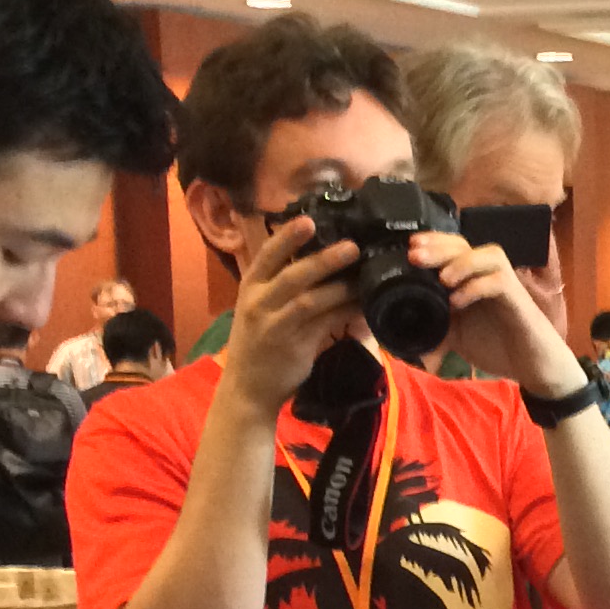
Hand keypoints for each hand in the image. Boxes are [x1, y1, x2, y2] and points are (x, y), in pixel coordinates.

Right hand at [217, 214, 370, 418]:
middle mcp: (258, 303)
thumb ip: (281, 285)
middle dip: (323, 259)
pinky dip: (344, 312)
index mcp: (250, 287)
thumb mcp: (260, 308)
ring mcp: (274, 325)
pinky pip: (323, 324)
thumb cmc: (258, 343)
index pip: (266, 255)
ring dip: (339, 286)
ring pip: (309, 300)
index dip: (287, 237)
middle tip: (352, 246)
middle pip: (292, 275)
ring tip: (362, 275)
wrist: (247, 389)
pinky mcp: (293, 346)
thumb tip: (320, 259)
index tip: (308, 219)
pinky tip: (362, 305)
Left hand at [420, 229, 587, 400]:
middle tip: (414, 255)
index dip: (434, 242)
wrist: (532, 368)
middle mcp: (489, 276)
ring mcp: (506, 286)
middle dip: (439, 247)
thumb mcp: (456, 337)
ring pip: (489, 255)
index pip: (454, 247)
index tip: (410, 246)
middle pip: (466, 245)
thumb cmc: (498, 347)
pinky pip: (499, 282)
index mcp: (473, 279)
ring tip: (442, 279)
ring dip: (462, 262)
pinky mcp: (518, 300)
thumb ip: (435, 327)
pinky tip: (458, 302)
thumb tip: (404, 331)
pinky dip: (476, 287)